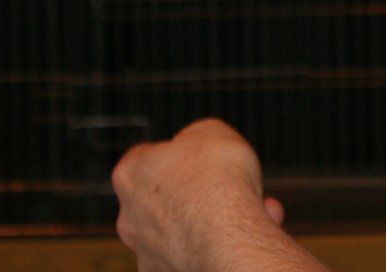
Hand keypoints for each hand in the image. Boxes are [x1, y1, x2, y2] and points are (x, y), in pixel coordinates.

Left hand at [113, 118, 287, 271]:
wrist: (227, 234)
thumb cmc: (216, 181)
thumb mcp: (212, 131)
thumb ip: (197, 137)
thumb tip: (198, 142)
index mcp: (131, 174)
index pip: (146, 159)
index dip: (178, 155)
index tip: (199, 157)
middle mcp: (130, 215)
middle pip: (165, 197)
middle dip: (199, 191)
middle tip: (230, 185)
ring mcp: (147, 250)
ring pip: (184, 228)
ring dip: (216, 217)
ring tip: (255, 208)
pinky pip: (197, 253)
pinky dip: (222, 242)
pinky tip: (253, 228)